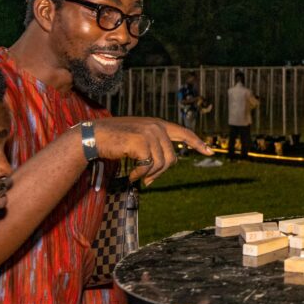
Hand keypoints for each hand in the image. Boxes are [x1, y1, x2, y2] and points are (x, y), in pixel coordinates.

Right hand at [91, 117, 211, 184]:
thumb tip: (164, 169)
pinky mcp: (142, 142)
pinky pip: (149, 166)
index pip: (183, 132)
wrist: (93, 136)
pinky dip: (141, 174)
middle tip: (147, 180)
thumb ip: (153, 148)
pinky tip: (132, 175)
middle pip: (172, 157)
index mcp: (157, 124)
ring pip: (162, 163)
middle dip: (161, 172)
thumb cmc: (114, 141)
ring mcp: (150, 133)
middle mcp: (156, 126)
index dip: (197, 143)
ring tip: (138, 176)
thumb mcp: (137, 141)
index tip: (210, 151)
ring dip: (149, 174)